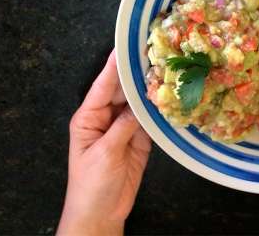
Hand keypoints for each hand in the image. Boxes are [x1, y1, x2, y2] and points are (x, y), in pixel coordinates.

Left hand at [58, 51, 150, 235]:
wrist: (101, 213)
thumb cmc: (91, 185)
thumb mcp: (105, 153)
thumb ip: (123, 126)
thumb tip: (140, 104)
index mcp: (89, 117)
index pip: (103, 85)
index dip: (114, 66)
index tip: (126, 45)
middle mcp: (106, 118)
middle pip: (122, 90)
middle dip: (137, 73)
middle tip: (156, 53)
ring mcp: (124, 128)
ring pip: (138, 103)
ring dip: (150, 90)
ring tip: (167, 70)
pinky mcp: (140, 140)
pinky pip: (150, 120)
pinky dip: (159, 109)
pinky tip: (170, 96)